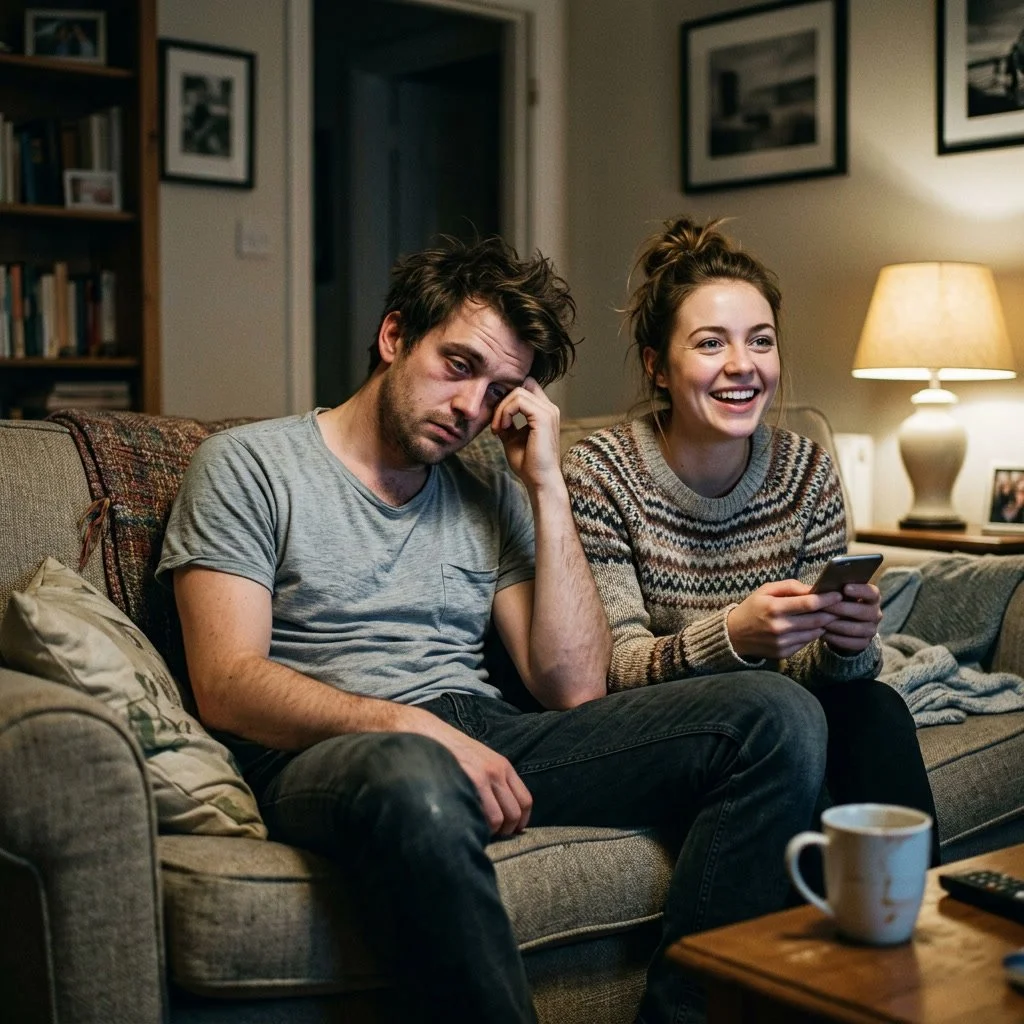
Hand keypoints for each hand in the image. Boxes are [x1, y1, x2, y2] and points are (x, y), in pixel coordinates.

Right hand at [425, 717, 532, 836]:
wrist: (430, 734)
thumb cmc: (452, 750)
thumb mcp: (480, 759)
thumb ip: (493, 779)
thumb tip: (501, 808)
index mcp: (503, 766)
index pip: (525, 800)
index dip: (521, 821)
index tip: (512, 830)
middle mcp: (498, 771)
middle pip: (514, 812)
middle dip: (506, 830)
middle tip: (492, 834)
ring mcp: (484, 777)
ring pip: (499, 819)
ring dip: (491, 831)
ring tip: (478, 830)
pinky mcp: (470, 782)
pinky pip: (484, 815)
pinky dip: (478, 826)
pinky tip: (468, 824)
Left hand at [491, 378, 561, 491]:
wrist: (539, 480)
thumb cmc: (528, 463)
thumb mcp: (512, 438)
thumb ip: (507, 423)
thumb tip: (494, 414)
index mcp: (544, 412)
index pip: (526, 387)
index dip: (508, 397)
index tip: (498, 418)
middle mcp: (549, 408)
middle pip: (521, 386)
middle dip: (502, 401)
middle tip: (496, 424)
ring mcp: (548, 411)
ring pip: (518, 392)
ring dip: (501, 408)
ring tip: (498, 428)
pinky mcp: (544, 417)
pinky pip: (518, 401)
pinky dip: (505, 412)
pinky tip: (502, 428)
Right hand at [727, 580, 841, 659]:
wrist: (734, 634)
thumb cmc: (752, 608)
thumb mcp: (766, 590)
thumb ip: (790, 586)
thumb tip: (813, 589)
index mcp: (774, 608)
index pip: (809, 604)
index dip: (827, 599)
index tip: (838, 595)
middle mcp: (779, 627)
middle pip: (816, 620)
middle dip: (831, 612)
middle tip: (839, 606)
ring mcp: (782, 642)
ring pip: (815, 633)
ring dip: (824, 624)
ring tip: (828, 616)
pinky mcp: (784, 653)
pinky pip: (806, 642)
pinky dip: (812, 634)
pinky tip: (812, 627)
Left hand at [820, 582, 881, 652]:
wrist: (842, 625)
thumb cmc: (839, 603)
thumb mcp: (839, 595)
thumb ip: (836, 590)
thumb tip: (824, 587)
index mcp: (872, 597)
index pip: (872, 592)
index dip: (860, 590)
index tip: (845, 588)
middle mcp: (876, 613)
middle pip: (863, 611)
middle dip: (842, 609)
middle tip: (824, 606)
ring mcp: (871, 629)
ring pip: (857, 629)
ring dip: (837, 625)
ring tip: (821, 622)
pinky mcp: (864, 643)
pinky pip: (852, 643)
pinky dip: (836, 638)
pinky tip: (824, 634)